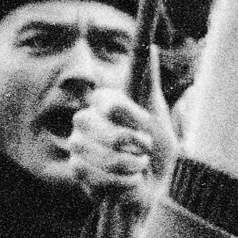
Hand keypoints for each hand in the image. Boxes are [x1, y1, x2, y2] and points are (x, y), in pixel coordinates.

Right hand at [67, 88, 176, 206]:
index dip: (127, 113)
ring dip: (130, 164)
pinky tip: (128, 181)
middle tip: (145, 148)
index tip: (144, 121)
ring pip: (99, 153)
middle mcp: (87, 120)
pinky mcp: (76, 169)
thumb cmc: (159, 150)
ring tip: (139, 165)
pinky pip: (94, 174)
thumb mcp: (160, 116)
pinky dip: (121, 181)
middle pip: (99, 127)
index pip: (105, 98)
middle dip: (132, 142)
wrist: (155, 189)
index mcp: (106, 102)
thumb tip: (151, 48)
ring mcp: (78, 144)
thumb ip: (151, 84)